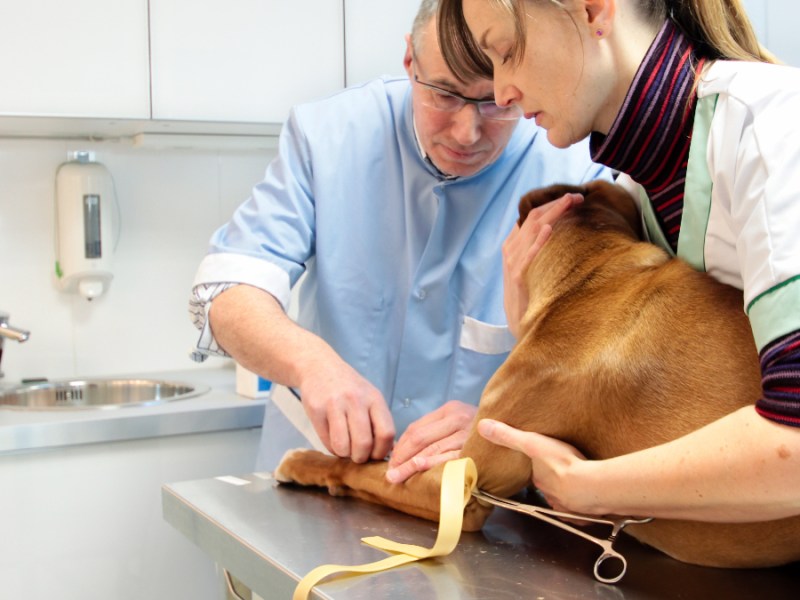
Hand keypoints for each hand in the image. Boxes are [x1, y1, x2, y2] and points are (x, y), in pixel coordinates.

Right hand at [299, 360, 394, 463]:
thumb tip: (390, 451)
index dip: (382, 451)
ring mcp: (335, 404)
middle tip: (358, 456)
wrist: (319, 367)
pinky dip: (332, 448)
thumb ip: (379, 421)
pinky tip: (334, 439)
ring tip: (345, 448)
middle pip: (364, 443)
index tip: (376, 455)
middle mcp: (356, 400)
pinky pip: (326, 441)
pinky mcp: (316, 410)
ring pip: (343, 446)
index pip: (386, 433)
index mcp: (374, 398)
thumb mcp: (369, 397)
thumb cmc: (349, 387)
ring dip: (345, 454)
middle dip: (361, 457)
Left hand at [385, 400, 477, 483]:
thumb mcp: (460, 422)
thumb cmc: (486, 433)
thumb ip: (438, 431)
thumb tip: (408, 449)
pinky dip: (432, 463)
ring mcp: (467, 433)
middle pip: (419, 438)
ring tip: (397, 477)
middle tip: (390, 474)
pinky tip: (419, 468)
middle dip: (401, 457)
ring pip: (431, 449)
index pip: (416, 428)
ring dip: (410, 464)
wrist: (520, 428)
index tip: (391, 461)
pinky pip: (450, 457)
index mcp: (451, 410)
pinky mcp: (476, 448)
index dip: (400, 447)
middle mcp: (457, 418)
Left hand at [478, 418, 588, 512]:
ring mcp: (568, 508)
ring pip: (568, 500)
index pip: (537, 475)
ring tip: (580, 481)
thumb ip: (508, 436)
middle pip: (552, 487)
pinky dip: (586, 504)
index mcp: (539, 480)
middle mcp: (551, 497)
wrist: (591, 485)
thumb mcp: (531, 443)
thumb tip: (482, 426)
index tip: (546, 462)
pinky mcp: (585, 516)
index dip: (540, 468)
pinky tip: (592, 496)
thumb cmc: (561, 463)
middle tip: (565, 470)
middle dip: (556, 481)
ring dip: (571, 492)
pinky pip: (584, 511)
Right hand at [503, 193, 582, 337]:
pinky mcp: (518, 277)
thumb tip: (558, 228)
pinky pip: (528, 256)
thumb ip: (537, 247)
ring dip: (552, 215)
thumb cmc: (530, 291)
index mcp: (514, 243)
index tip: (574, 198)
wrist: (520, 321)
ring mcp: (513, 262)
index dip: (553, 203)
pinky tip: (548, 231)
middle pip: (534, 218)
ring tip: (568, 203)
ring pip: (532, 230)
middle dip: (556, 205)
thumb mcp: (530, 265)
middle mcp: (512, 249)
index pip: (532, 214)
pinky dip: (538, 242)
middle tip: (577, 197)